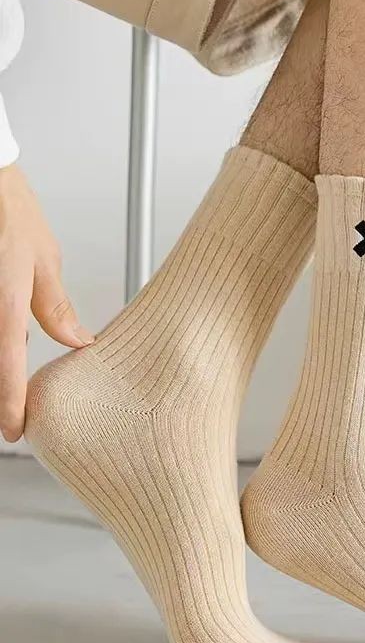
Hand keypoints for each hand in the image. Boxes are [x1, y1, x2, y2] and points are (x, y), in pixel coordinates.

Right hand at [0, 164, 92, 441]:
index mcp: (5, 305)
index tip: (15, 431)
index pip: (7, 368)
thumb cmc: (8, 211)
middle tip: (12, 416)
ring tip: (10, 390)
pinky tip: (6, 350)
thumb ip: (54, 308)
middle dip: (0, 391)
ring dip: (0, 365)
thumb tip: (78, 342)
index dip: (10, 404)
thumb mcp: (43, 261)